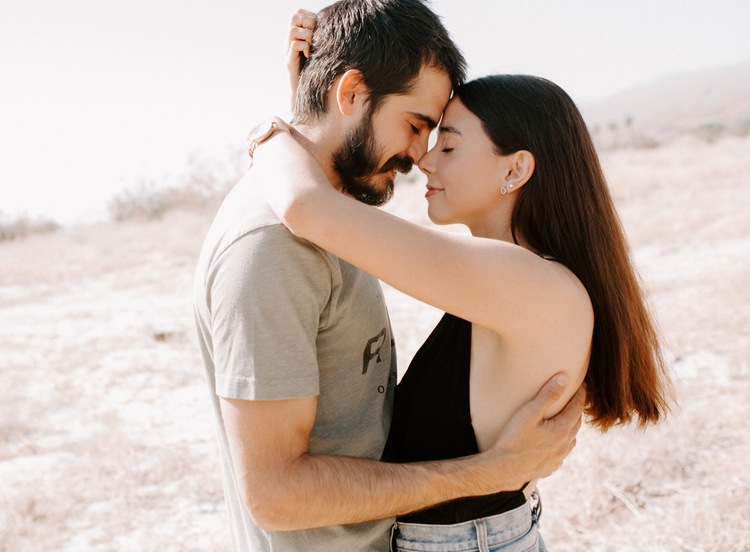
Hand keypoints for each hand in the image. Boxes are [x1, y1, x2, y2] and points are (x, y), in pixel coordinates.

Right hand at [286, 9, 316, 104]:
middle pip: (294, 17)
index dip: (309, 16)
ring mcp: (287, 50)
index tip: (318, 28)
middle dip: (307, 22)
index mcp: (296, 36)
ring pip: (293, 30)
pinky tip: (310, 56)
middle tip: (316, 35)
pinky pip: (295, 44)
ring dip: (307, 36)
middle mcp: (289, 41)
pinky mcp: (288, 61)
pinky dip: (305, 47)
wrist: (307, 93)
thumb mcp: (321, 52)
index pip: (297, 13)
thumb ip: (322, 39)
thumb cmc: (318, 73)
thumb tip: (334, 25)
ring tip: (312, 47)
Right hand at [488, 373, 584, 487]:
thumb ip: (548, 394)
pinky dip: (562, 445)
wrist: (504, 468)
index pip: (577, 408)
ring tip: (566, 420)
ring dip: (571, 428)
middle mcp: (564, 445)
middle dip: (577, 410)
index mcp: (562, 430)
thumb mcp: (530, 412)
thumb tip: (564, 378)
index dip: (580, 395)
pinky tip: (555, 444)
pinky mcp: (549, 467)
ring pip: (571, 440)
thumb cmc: (515, 439)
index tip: (582, 386)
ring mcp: (558, 458)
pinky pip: (561, 454)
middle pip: (576, 424)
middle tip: (575, 400)